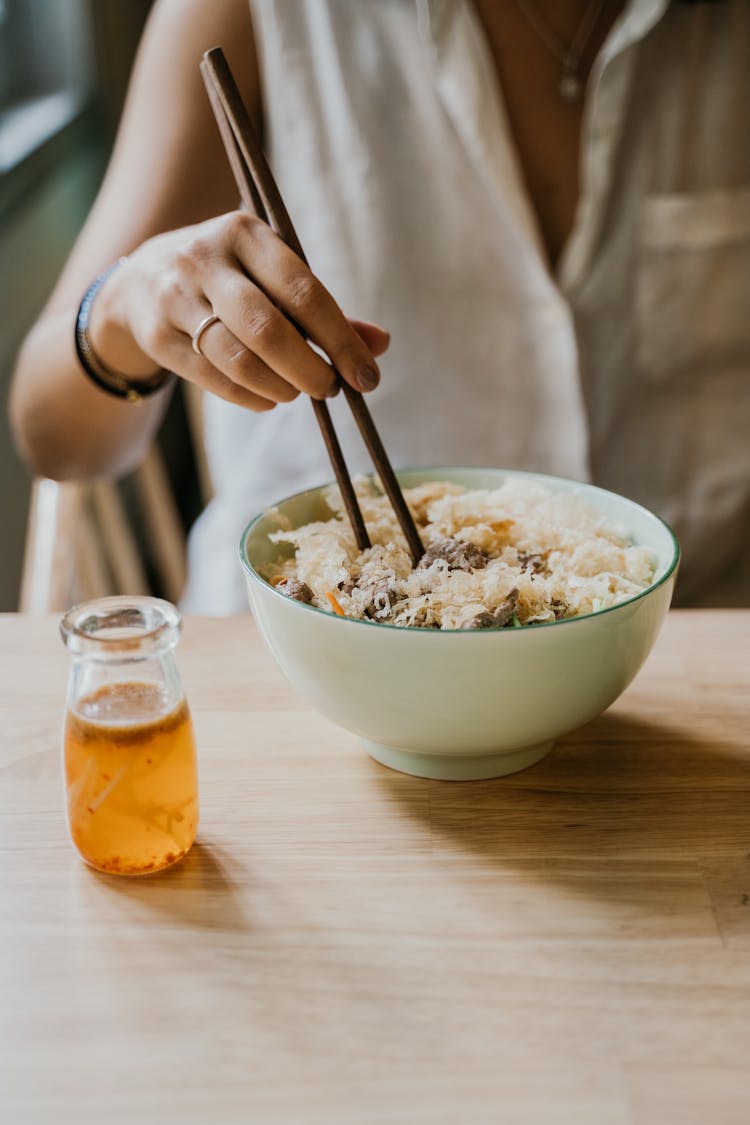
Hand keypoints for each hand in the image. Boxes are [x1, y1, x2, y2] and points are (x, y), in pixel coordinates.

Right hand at [89, 211, 389, 411]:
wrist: (141, 281)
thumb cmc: (230, 280)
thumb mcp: (272, 276)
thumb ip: (325, 310)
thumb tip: (379, 345)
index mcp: (244, 232)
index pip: (303, 291)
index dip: (340, 340)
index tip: (367, 377)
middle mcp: (205, 257)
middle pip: (268, 328)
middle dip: (309, 369)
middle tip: (330, 388)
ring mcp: (175, 296)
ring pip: (237, 359)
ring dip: (280, 387)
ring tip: (297, 392)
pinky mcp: (157, 335)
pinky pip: (213, 379)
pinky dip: (251, 397)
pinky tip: (268, 398)